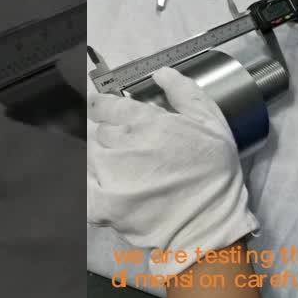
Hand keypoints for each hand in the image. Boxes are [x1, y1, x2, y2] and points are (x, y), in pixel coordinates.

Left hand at [87, 67, 258, 275]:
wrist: (210, 225)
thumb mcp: (212, 122)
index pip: (105, 106)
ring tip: (126, 173)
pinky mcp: (103, 206)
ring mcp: (109, 176)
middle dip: (111, 136)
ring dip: (103, 161)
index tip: (108, 112)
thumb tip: (160, 72)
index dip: (105, 108)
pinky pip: (83, 187)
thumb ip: (184, 92)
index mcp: (145, 122)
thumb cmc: (214, 173)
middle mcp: (122, 145)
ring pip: (90, 157)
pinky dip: (90, 185)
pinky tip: (107, 188)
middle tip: (132, 149)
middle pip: (99, 132)